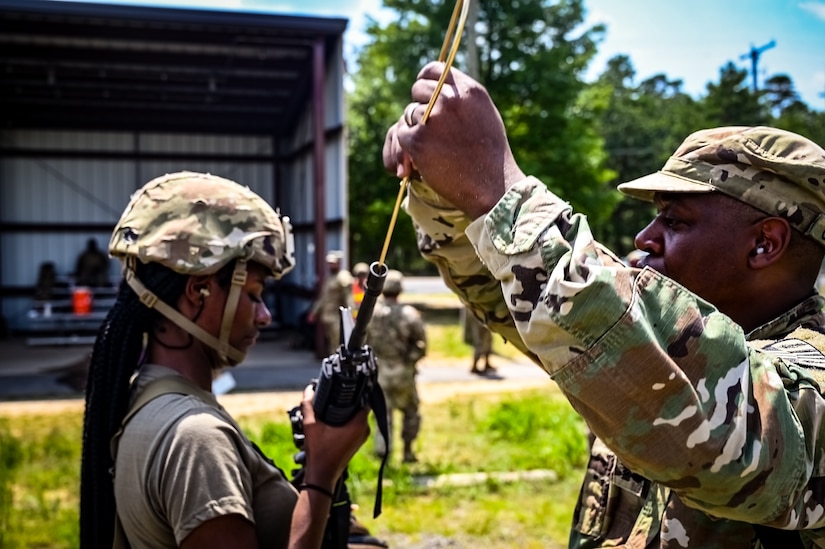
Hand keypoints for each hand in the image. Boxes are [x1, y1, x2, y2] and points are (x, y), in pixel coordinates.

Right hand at [299, 384, 368, 486]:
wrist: (322, 476)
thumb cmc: (319, 453)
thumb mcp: (310, 425)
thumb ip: (309, 405)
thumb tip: (309, 389)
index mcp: (358, 424)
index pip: (364, 399)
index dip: (356, 391)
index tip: (345, 386)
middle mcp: (364, 430)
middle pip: (360, 407)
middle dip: (349, 400)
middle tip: (335, 394)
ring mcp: (362, 437)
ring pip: (357, 417)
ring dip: (347, 411)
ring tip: (333, 405)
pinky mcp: (357, 442)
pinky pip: (355, 425)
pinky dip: (347, 420)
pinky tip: (334, 418)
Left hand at [383, 62, 525, 218]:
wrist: (492, 186)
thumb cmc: (490, 156)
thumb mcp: (484, 115)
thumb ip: (462, 98)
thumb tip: (438, 86)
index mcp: (469, 91)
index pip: (435, 69)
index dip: (425, 80)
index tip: (423, 92)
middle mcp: (450, 99)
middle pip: (417, 90)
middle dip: (420, 107)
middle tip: (430, 128)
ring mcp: (433, 119)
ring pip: (409, 114)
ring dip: (416, 130)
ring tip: (435, 148)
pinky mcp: (418, 140)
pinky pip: (402, 134)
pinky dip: (408, 147)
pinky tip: (425, 158)